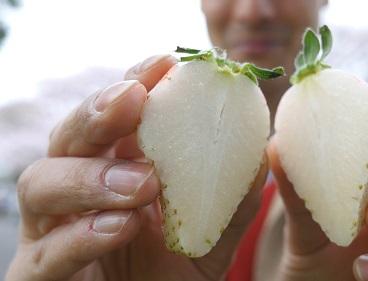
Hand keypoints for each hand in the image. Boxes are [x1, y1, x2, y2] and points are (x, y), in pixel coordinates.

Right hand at [6, 55, 267, 280]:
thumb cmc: (173, 274)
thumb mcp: (210, 235)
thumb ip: (231, 198)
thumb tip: (262, 154)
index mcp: (115, 170)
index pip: (114, 117)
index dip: (134, 83)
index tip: (165, 63)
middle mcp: (77, 191)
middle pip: (68, 136)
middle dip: (98, 112)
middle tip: (133, 98)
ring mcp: (51, 230)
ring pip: (41, 182)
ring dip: (92, 175)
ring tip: (142, 182)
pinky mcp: (38, 273)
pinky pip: (44, 250)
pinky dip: (82, 234)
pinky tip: (121, 224)